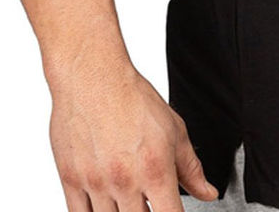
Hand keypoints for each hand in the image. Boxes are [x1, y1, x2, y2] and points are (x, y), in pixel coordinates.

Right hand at [48, 59, 219, 209]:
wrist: (94, 79)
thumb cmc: (134, 100)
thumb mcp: (175, 131)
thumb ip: (191, 168)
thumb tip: (208, 193)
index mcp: (155, 170)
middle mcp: (125, 182)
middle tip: (149, 201)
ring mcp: (95, 184)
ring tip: (130, 200)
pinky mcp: (70, 181)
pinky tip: (105, 205)